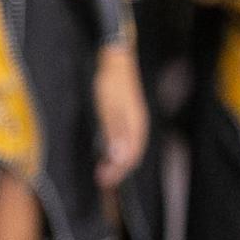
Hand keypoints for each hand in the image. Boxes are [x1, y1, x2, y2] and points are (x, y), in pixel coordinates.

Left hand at [93, 45, 147, 188]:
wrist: (115, 60)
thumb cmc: (109, 83)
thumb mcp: (108, 107)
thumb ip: (114, 131)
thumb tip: (118, 156)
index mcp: (134, 126)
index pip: (129, 157)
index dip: (116, 171)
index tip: (102, 180)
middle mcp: (138, 126)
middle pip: (132, 156)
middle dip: (118, 170)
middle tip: (101, 179)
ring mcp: (135, 121)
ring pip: (130, 149)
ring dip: (118, 162)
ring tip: (104, 170)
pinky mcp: (129, 116)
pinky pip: (127, 140)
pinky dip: (118, 150)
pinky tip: (108, 152)